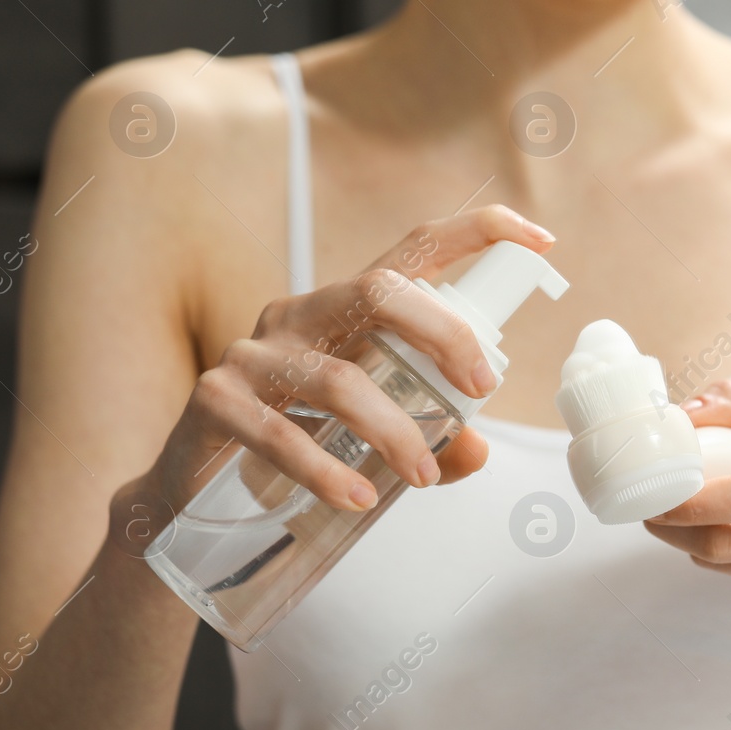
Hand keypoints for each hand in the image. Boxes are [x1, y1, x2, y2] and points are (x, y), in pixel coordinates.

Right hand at [127, 206, 553, 531]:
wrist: (189, 489)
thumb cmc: (296, 446)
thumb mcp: (373, 439)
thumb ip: (433, 442)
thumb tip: (477, 449)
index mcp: (347, 310)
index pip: (414, 250)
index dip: (478, 233)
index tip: (541, 240)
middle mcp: (301, 315)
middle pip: (380, 291)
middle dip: (444, 333)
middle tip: (482, 389)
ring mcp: (253, 353)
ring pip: (338, 378)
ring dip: (393, 431)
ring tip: (422, 478)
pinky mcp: (215, 400)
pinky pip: (278, 432)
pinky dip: (325, 468)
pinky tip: (358, 496)